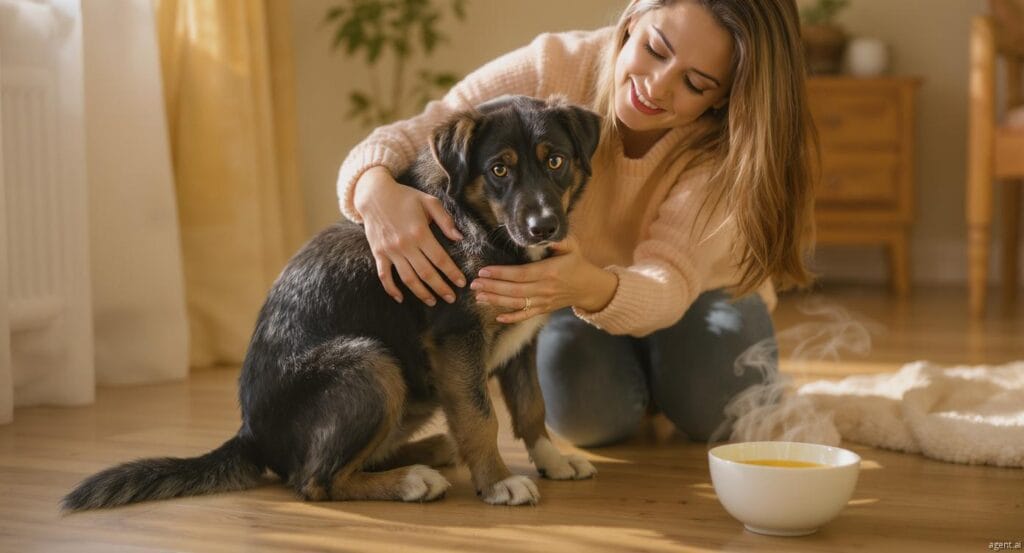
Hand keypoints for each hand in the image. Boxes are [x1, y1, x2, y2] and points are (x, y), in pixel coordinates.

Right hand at [354, 166, 466, 304]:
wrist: (374, 195)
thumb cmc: (405, 197)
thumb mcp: (429, 201)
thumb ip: (445, 220)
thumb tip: (459, 238)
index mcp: (420, 232)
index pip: (440, 259)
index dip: (452, 273)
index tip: (462, 283)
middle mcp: (405, 245)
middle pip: (426, 273)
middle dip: (441, 288)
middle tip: (452, 298)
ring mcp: (390, 251)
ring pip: (408, 279)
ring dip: (421, 293)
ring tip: (433, 301)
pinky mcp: (378, 254)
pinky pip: (384, 276)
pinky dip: (392, 289)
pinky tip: (401, 298)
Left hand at [470, 236, 617, 323]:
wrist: (589, 287)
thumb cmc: (577, 263)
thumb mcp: (571, 246)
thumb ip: (557, 239)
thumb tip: (541, 234)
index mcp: (550, 271)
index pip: (521, 274)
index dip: (501, 273)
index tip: (484, 270)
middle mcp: (545, 288)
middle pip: (514, 290)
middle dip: (492, 287)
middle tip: (474, 284)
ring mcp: (544, 301)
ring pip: (516, 303)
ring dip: (496, 300)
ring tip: (478, 296)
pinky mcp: (544, 309)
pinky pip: (526, 315)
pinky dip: (512, 318)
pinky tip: (497, 317)